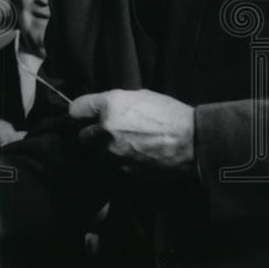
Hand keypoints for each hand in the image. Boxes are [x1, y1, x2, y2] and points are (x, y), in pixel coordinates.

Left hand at [69, 89, 194, 171]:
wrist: (193, 142)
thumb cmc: (170, 115)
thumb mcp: (139, 96)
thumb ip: (113, 102)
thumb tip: (99, 109)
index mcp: (109, 105)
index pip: (75, 110)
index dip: (82, 112)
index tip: (86, 115)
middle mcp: (106, 129)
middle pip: (82, 135)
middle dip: (92, 134)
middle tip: (107, 131)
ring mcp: (113, 153)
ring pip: (96, 153)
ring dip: (104, 150)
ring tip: (124, 144)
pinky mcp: (123, 171)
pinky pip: (112, 166)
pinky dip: (118, 162)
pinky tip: (133, 155)